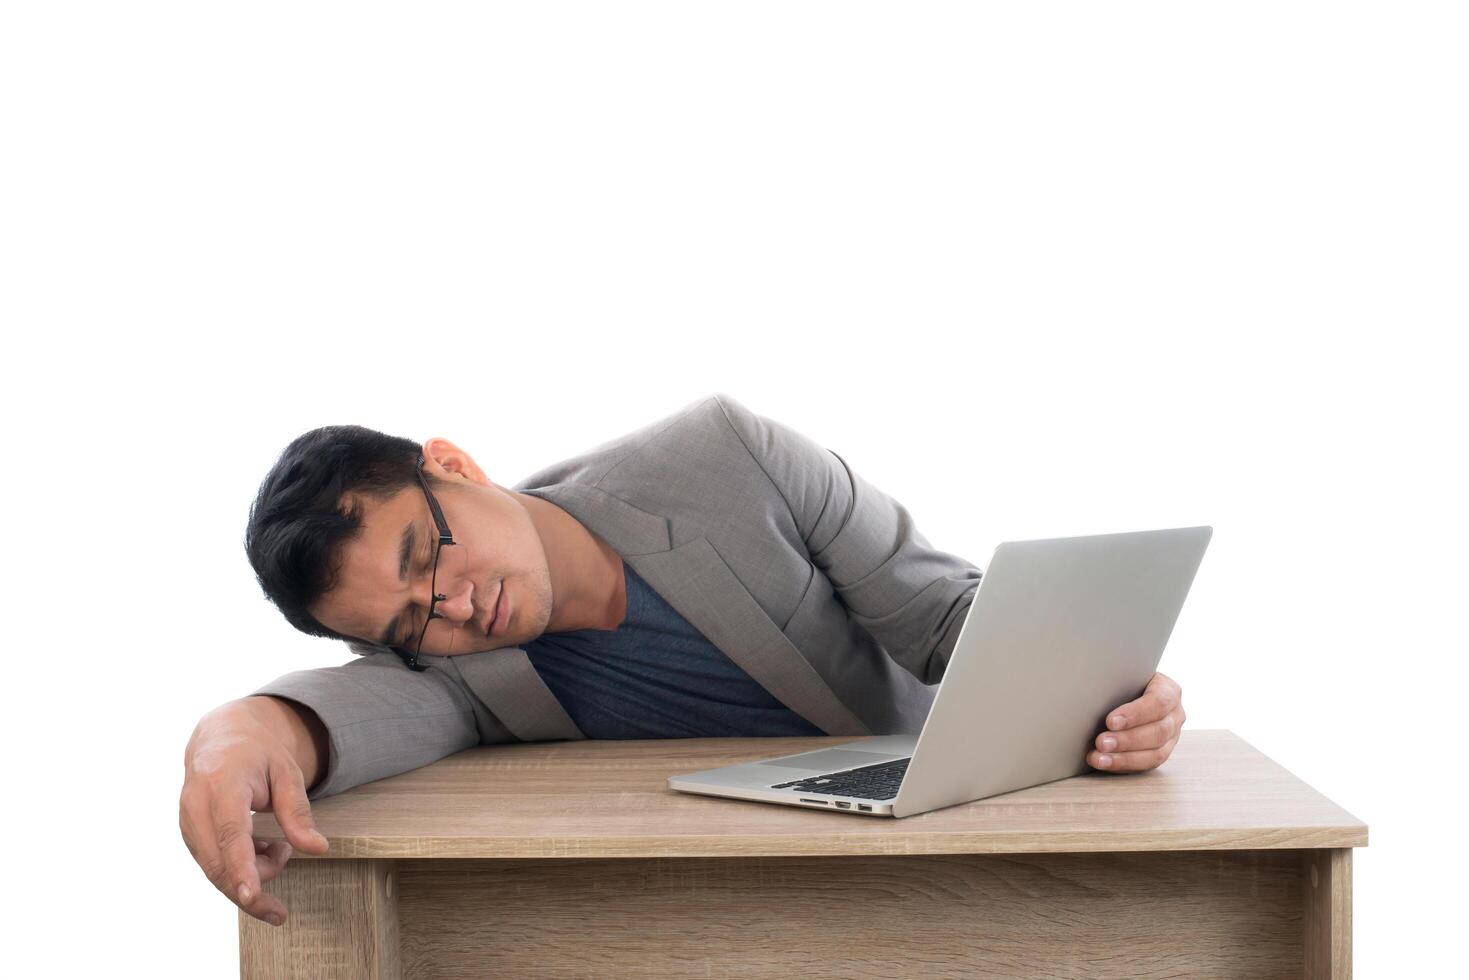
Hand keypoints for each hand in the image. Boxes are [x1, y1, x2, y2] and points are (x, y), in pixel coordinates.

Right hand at [179, 698, 329, 925]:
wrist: (221, 736)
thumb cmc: (257, 752)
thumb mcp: (287, 772)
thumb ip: (298, 812)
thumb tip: (317, 848)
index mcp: (222, 784)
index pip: (231, 834)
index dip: (241, 867)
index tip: (252, 895)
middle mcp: (196, 806)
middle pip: (219, 864)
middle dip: (251, 891)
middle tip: (280, 911)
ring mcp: (187, 822)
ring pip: (214, 871)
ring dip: (250, 875)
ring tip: (279, 848)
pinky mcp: (188, 834)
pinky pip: (213, 864)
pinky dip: (239, 867)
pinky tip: (262, 849)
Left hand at [1086, 671, 1184, 772]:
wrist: (1131, 690)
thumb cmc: (1126, 681)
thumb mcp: (1125, 676)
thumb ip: (1117, 684)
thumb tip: (1091, 692)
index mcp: (1169, 690)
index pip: (1157, 702)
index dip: (1135, 714)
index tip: (1111, 721)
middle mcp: (1175, 714)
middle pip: (1157, 731)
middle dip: (1127, 740)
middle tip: (1101, 742)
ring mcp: (1172, 736)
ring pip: (1155, 753)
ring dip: (1124, 758)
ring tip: (1099, 758)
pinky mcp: (1162, 752)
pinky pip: (1146, 764)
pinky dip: (1123, 765)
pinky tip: (1104, 763)